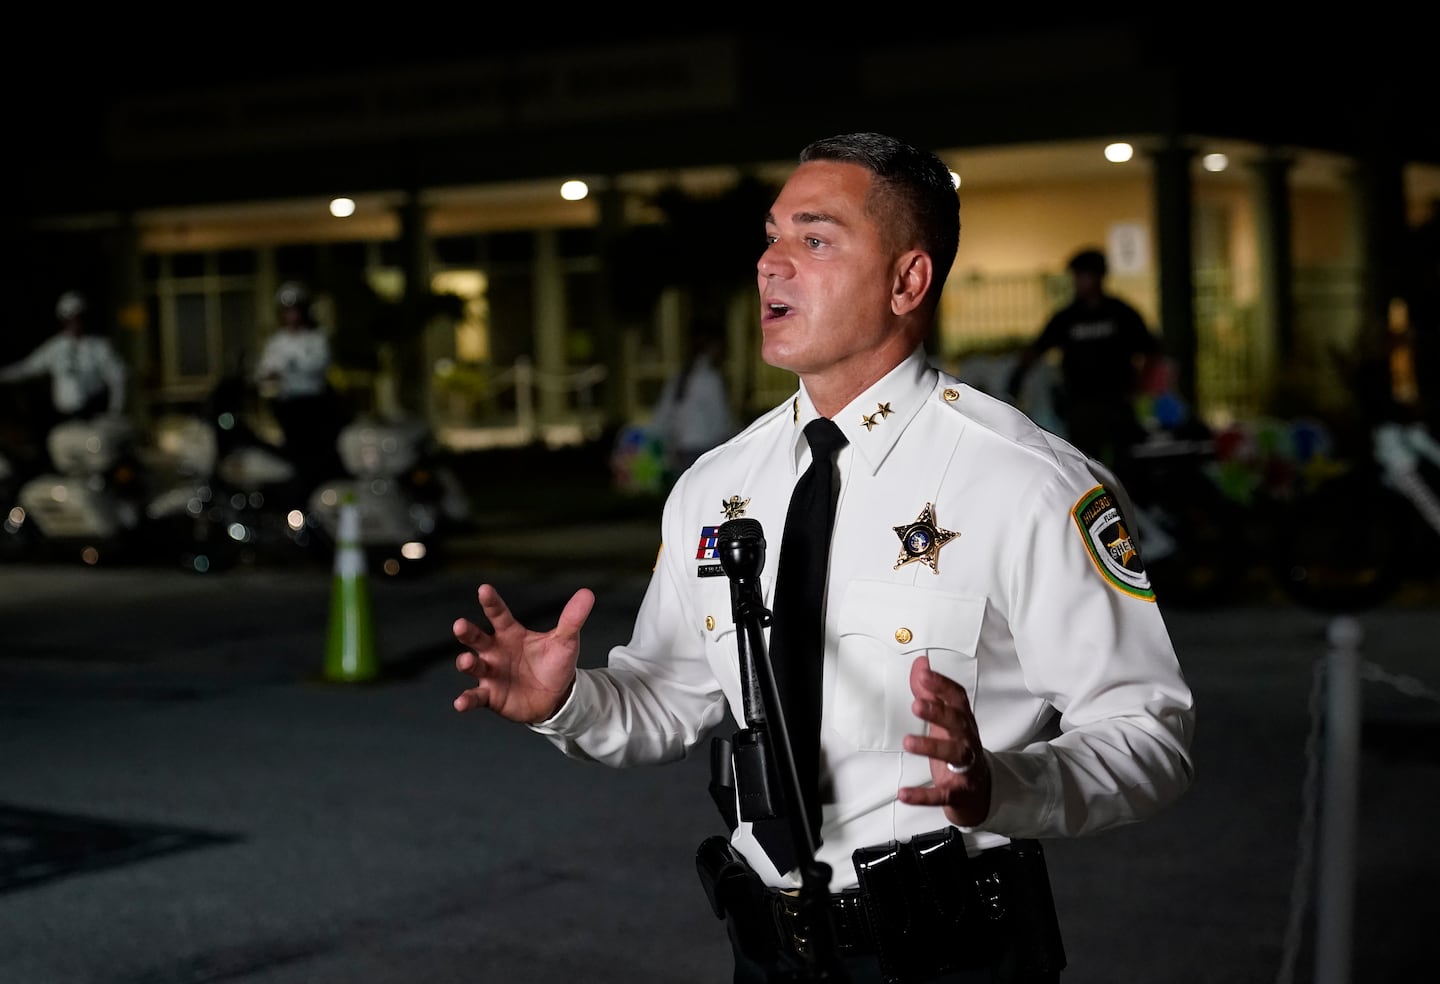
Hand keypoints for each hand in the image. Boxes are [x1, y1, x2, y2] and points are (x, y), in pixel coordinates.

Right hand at [452, 583, 593, 723]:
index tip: (484, 589)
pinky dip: (466, 700)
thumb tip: (587, 593)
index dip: (491, 602)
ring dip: (466, 663)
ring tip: (467, 661)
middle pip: (476, 638)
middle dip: (467, 632)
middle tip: (460, 625)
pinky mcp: (490, 695)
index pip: (499, 614)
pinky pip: (475, 696)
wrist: (555, 698)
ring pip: (473, 665)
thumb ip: (572, 620)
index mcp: (510, 633)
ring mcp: (490, 673)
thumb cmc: (554, 664)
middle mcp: (495, 651)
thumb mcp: (565, 642)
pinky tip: (460, 703)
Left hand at [897, 655, 990, 826]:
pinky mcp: (957, 792)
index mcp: (963, 723)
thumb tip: (920, 664)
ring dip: (931, 747)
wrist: (979, 794)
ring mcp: (965, 767)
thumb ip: (929, 694)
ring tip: (908, 742)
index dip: (942, 686)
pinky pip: (942, 794)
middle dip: (939, 713)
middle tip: (916, 705)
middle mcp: (967, 741)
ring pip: (954, 755)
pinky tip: (904, 794)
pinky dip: (923, 795)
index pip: (957, 699)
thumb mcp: (944, 722)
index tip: (924, 675)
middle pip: (958, 724)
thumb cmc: (958, 750)